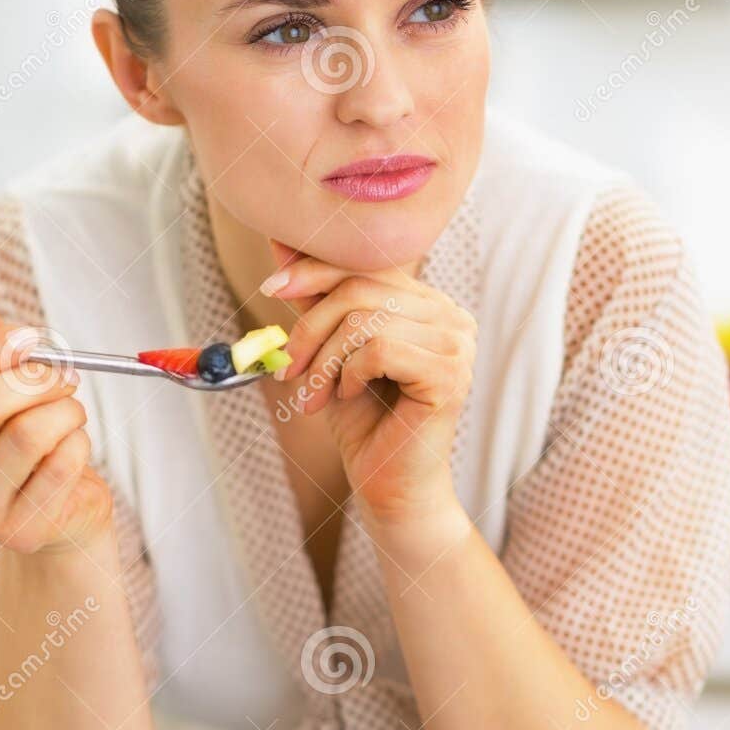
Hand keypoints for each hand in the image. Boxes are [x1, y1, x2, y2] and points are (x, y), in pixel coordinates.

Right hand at [0, 297, 113, 555]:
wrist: (62, 511)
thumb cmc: (33, 444)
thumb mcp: (8, 390)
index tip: (29, 336)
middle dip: (37, 378)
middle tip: (65, 376)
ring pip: (27, 434)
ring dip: (64, 412)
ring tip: (71, 413)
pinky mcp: (19, 528)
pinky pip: (60, 466)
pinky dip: (79, 444)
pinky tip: (75, 446)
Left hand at [263, 242, 475, 524]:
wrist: (388, 486)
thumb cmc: (363, 423)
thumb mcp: (331, 351)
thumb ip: (317, 299)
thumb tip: (282, 242)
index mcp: (430, 305)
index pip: (367, 266)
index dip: (315, 270)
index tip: (272, 288)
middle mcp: (452, 317)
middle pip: (361, 288)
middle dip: (310, 327)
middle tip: (287, 370)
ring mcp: (457, 344)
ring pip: (365, 320)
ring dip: (325, 360)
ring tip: (316, 395)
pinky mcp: (450, 374)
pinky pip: (378, 349)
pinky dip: (349, 375)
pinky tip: (350, 399)